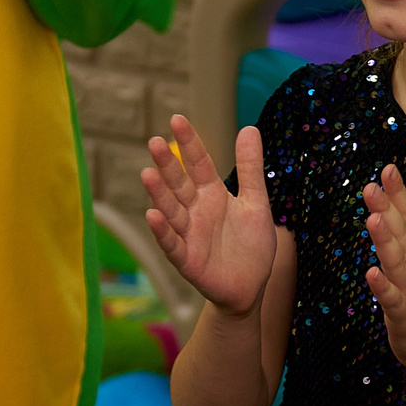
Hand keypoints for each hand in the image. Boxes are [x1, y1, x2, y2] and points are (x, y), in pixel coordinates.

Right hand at [141, 115, 276, 315]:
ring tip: (148, 174)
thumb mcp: (256, 203)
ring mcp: (189, 235)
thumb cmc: (251, 244)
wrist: (252, 287)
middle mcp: (196, 211)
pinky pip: (173, 244)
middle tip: (156, 141)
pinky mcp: (187, 260)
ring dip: (159, 194)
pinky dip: (163, 231)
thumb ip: (250, 168)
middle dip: (168, 164)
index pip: (199, 164)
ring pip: (171, 210)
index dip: (190, 143)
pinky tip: (153, 215)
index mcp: (212, 194)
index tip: (177, 119)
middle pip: (179, 184)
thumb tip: (250, 127)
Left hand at [362, 165, 405, 371]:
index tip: (388, 169)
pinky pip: (393, 300)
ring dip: (387, 242)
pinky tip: (371, 273)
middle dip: (388, 210)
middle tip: (372, 186)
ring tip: (374, 219)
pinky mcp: (405, 315)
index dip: (398, 193)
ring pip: (399, 263)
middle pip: (403, 235)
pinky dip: (384, 287)